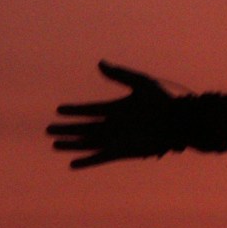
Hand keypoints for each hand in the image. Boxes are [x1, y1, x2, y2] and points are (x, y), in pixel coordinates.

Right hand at [47, 62, 193, 168]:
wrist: (178, 121)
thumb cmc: (162, 101)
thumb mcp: (140, 83)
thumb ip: (119, 74)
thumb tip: (100, 63)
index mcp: (116, 108)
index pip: (90, 110)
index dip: (74, 110)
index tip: (59, 109)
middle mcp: (113, 125)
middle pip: (84, 128)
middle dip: (67, 129)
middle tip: (48, 130)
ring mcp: (116, 139)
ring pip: (88, 143)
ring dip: (72, 145)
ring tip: (55, 145)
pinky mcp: (122, 152)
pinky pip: (100, 157)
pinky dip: (87, 161)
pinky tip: (72, 164)